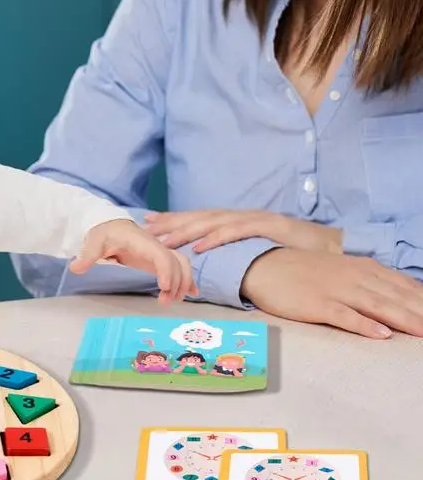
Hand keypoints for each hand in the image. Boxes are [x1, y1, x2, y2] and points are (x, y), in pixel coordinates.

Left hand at [69, 218, 197, 302]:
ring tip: (172, 301)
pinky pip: (179, 267)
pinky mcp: (159, 260)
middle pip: (177, 262)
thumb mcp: (94, 242)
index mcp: (142, 241)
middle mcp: (156, 246)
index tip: (165, 288)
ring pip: (181, 265)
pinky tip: (192, 293)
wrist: (111, 226)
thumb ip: (87, 255)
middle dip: (177, 282)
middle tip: (165, 301)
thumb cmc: (104, 233)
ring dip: (183, 283)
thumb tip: (75, 267)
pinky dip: (187, 279)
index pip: (162, 255)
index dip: (166, 271)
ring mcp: (159, 253)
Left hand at [144, 210, 341, 253]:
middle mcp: (242, 215)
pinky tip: (200, 246)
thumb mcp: (258, 250)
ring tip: (165, 239)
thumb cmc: (292, 251)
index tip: (151, 222)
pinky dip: (217, 238)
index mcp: (238, 220)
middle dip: (173, 222)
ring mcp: (255, 218)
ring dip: (188, 230)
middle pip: (201, 217)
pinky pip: (237, 232)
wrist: (331, 246)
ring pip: (214, 222)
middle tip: (148, 227)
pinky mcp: (268, 226)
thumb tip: (212, 263)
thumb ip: (237, 252)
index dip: (175, 218)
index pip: (200, 218)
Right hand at [241, 248, 422, 338]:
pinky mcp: (317, 304)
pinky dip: (363, 324)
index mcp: (361, 268)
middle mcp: (354, 277)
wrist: (264, 265)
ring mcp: (335, 290)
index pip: (402, 285)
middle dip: (422, 312)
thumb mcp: (340, 268)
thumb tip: (398, 292)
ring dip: (404, 319)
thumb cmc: (302, 269)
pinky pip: (344, 315)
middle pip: (396, 297)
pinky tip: (381, 334)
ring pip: (377, 306)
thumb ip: (368, 279)